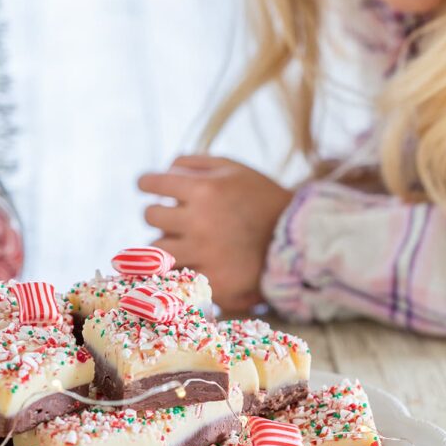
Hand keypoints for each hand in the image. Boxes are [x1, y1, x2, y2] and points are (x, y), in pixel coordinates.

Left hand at [138, 155, 292, 311]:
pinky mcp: (211, 281)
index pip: (154, 182)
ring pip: (156, 249)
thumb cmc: (263, 200)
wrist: (299, 241)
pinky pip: (175, 276)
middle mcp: (200, 221)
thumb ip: (197, 164)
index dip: (146, 183)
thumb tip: (164, 167)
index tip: (146, 186)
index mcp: (205, 189)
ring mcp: (204, 253)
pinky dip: (174, 271)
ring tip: (173, 244)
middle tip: (168, 217)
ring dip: (161, 244)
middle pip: (152, 215)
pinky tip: (182, 266)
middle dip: (157, 214)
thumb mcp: (236, 169)